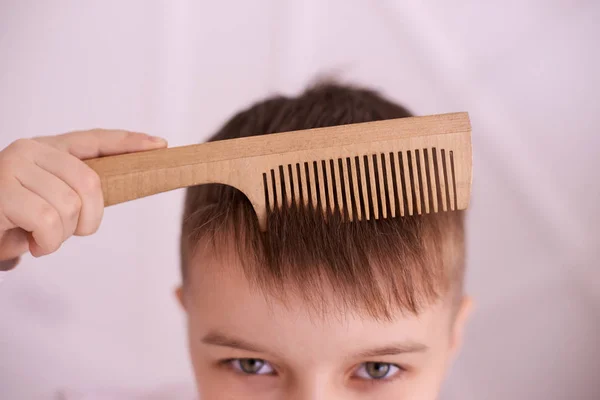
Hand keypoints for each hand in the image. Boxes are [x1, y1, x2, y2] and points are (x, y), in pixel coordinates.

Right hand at [0, 129, 167, 268]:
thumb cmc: (6, 220)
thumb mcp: (43, 203)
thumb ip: (70, 194)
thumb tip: (100, 197)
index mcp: (46, 150)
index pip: (95, 140)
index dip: (129, 142)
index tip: (160, 145)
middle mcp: (31, 150)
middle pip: (91, 183)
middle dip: (89, 218)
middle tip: (68, 232)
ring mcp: (14, 165)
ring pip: (71, 205)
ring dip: (61, 235)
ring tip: (39, 239)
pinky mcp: (2, 189)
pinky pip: (50, 221)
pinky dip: (47, 243)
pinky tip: (30, 244)